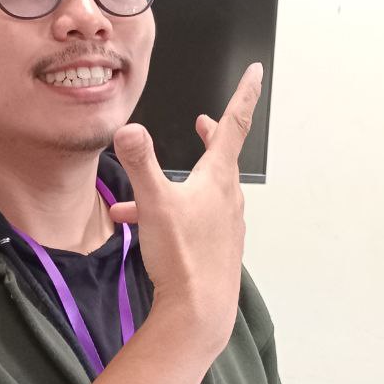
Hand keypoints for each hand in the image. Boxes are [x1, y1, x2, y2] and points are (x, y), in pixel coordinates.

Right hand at [109, 64, 262, 359]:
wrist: (200, 312)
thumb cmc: (184, 258)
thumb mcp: (155, 203)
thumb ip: (140, 163)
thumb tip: (128, 128)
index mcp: (217, 179)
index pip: (234, 125)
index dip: (244, 94)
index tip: (256, 71)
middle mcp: (227, 199)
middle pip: (222, 158)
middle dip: (212, 138)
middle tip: (207, 124)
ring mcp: (224, 225)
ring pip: (201, 193)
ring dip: (178, 183)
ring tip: (139, 193)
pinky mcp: (215, 248)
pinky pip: (192, 220)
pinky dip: (170, 214)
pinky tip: (140, 227)